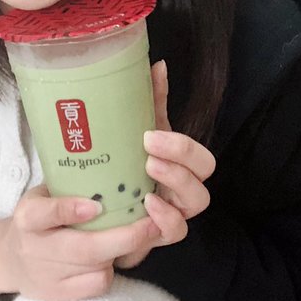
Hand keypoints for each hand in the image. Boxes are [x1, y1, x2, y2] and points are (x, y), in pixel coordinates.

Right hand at [0, 186, 159, 300]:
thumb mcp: (43, 194)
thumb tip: (119, 163)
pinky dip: (110, 270)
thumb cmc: (40, 218)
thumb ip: (69, 185)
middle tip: (151, 224)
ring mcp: (46, 276)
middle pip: (82, 249)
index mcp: (27, 216)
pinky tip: (110, 257)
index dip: (68, 210)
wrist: (9, 260)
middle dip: (123, 238)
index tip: (95, 205)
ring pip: (96, 268)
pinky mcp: (57, 295)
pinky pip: (96, 285)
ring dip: (121, 252)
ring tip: (134, 235)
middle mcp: (33, 248)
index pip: (42, 214)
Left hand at [116, 61, 214, 268]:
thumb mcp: (133, 134)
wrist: (96, 211)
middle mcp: (183, 187)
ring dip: (175, 187)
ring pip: (195, 204)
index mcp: (180, 162)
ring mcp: (173, 213)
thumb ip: (149, 102)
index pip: (201, 155)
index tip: (149, 136)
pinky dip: (165, 220)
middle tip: (149, 154)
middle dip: (181, 161)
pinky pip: (174, 232)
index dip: (182, 146)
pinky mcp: (157, 236)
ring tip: (147, 179)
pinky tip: (146, 206)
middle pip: (205, 175)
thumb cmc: (122, 169)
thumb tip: (157, 64)